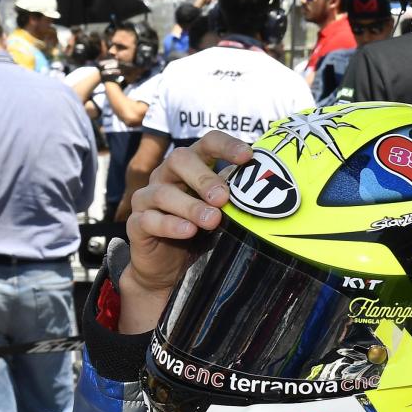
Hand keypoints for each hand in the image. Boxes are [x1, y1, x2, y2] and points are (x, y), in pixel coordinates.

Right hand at [120, 130, 251, 323]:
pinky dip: (171, 225)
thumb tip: (274, 188)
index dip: (226, 146)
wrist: (170, 269)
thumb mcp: (224, 212)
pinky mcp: (137, 224)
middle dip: (204, 178)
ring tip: (212, 220)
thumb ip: (238, 197)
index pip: (207, 143)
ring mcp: (148, 198)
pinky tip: (188, 231)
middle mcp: (166, 176)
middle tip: (224, 197)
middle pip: (180, 160)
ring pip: (164, 193)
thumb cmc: (202, 232)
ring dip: (190, 206)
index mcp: (191, 166)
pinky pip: (149, 220)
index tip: (248, 157)